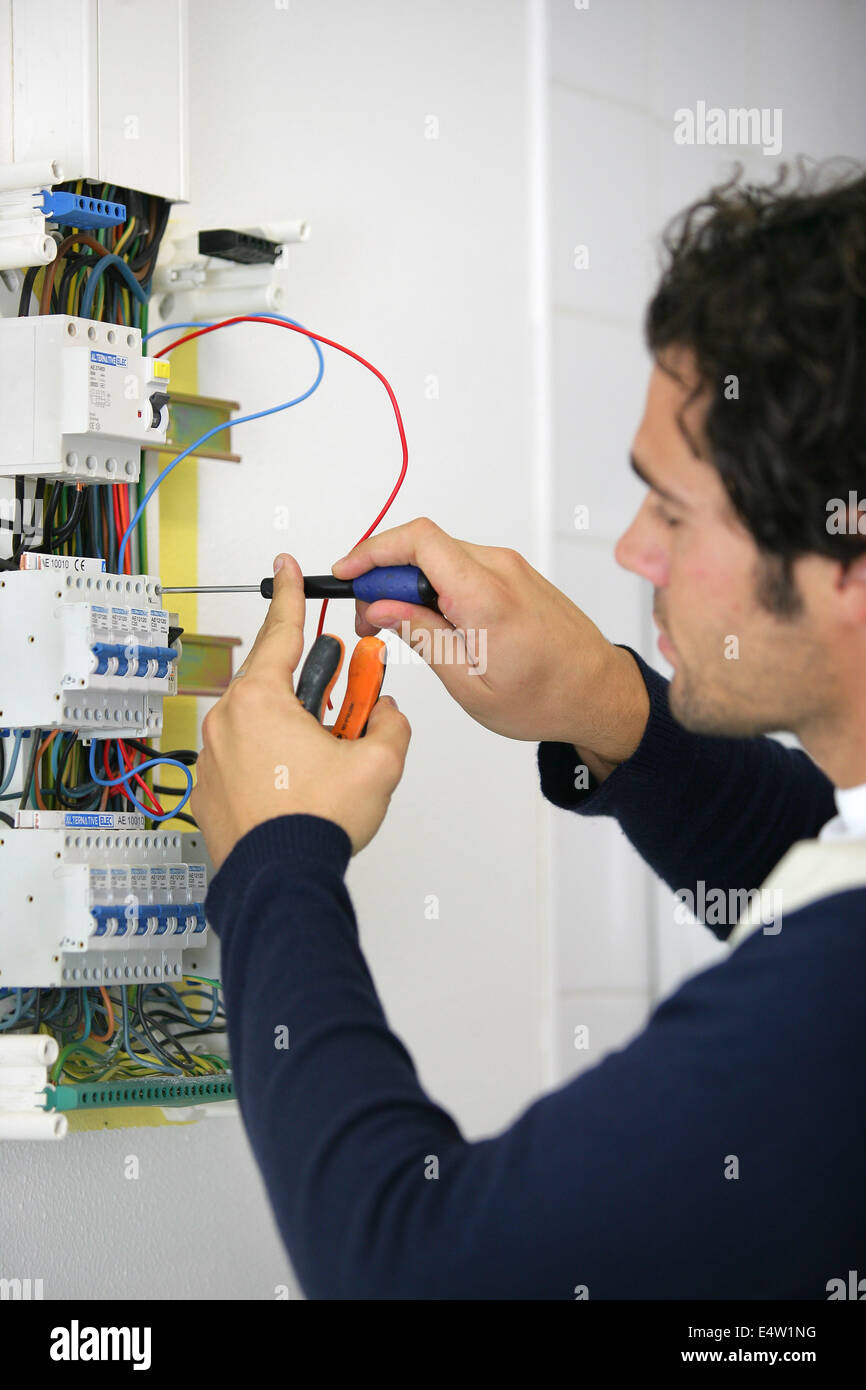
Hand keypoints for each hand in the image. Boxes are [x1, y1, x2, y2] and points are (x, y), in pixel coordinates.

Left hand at [190, 553, 411, 870]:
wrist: (280, 880)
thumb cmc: (317, 822)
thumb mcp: (380, 762)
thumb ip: (390, 723)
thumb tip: (382, 714)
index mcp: (260, 699)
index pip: (280, 631)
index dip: (289, 594)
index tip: (284, 567)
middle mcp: (227, 721)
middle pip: (281, 687)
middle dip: (317, 698)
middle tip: (347, 718)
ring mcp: (212, 758)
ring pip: (265, 727)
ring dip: (297, 737)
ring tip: (326, 770)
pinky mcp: (210, 791)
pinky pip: (247, 761)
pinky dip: (274, 768)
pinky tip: (299, 794)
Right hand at [332, 517, 647, 768]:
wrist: (599, 694)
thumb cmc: (546, 698)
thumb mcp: (469, 682)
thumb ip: (422, 636)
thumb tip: (382, 607)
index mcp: (487, 595)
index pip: (417, 541)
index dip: (372, 551)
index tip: (347, 575)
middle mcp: (500, 569)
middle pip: (423, 547)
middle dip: (384, 576)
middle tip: (369, 619)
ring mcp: (511, 568)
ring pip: (441, 555)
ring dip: (409, 582)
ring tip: (398, 625)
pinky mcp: (515, 574)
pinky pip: (463, 565)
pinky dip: (436, 583)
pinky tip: (430, 619)